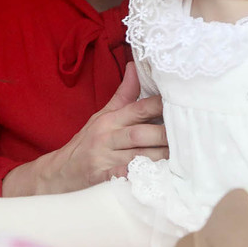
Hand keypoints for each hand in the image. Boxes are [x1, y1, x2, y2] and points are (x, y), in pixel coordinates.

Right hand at [3, 61, 167, 195]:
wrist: (57, 173)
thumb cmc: (86, 143)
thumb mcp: (102, 116)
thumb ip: (123, 95)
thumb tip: (136, 66)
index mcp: (110, 120)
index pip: (139, 108)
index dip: (160, 105)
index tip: (181, 103)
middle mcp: (107, 137)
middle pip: (141, 133)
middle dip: (165, 135)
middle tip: (190, 135)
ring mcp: (103, 159)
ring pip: (138, 157)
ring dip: (161, 158)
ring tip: (183, 158)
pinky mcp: (101, 179)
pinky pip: (123, 178)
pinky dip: (139, 177)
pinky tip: (157, 179)